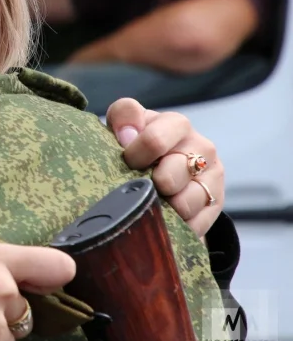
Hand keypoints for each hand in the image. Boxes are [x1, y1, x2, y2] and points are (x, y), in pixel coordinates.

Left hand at [106, 98, 222, 237]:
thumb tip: (127, 134)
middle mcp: (201, 147)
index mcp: (176, 125)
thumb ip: (123, 115)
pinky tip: (166, 217)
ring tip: (153, 200)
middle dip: (149, 185)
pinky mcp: (216, 203)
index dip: (134, 156)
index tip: (127, 162)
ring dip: (163, 207)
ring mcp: (213, 176)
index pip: (155, 141)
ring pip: (184, 203)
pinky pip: (194, 223)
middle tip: (140, 184)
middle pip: (169, 177)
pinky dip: (176, 224)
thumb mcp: (124, 123)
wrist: (159, 169)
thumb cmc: (137, 143)